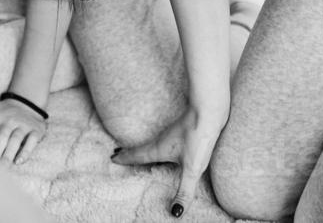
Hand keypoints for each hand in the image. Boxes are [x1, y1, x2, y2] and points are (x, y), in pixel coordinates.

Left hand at [0, 96, 47, 163]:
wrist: (26, 104)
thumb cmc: (1, 113)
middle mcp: (9, 118)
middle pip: (1, 138)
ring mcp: (23, 124)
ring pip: (15, 141)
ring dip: (8, 155)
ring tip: (2, 169)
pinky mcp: (36, 130)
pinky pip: (31, 141)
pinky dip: (25, 152)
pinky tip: (18, 162)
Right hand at [112, 106, 227, 218]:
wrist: (209, 111)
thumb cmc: (197, 137)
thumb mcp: (191, 169)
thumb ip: (184, 191)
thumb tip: (175, 213)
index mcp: (158, 149)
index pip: (137, 155)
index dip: (125, 158)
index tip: (112, 157)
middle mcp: (162, 140)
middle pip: (141, 148)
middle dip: (130, 153)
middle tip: (118, 152)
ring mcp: (173, 134)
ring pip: (152, 143)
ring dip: (143, 148)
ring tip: (139, 151)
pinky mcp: (184, 130)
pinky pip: (165, 139)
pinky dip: (158, 144)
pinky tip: (167, 145)